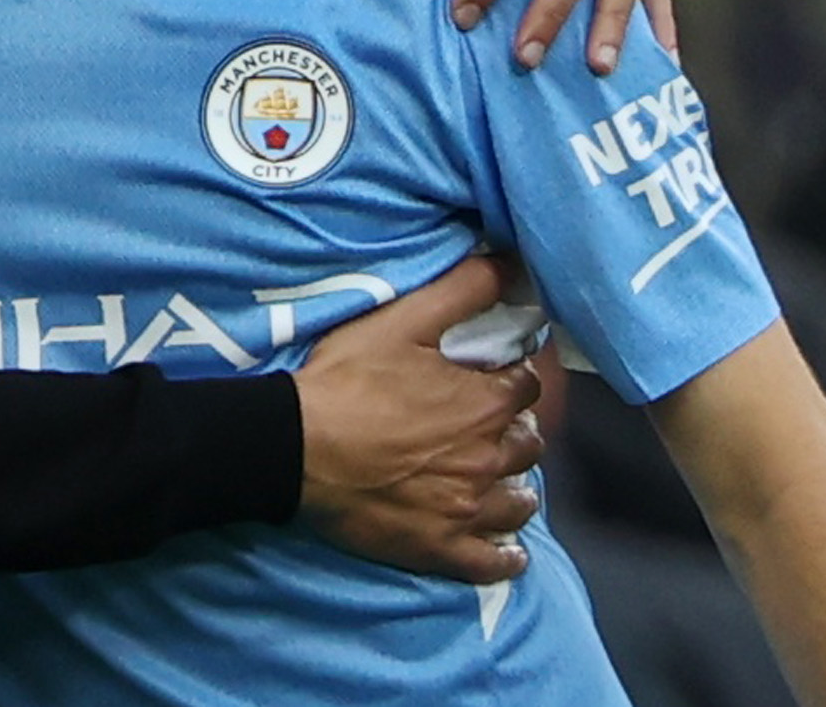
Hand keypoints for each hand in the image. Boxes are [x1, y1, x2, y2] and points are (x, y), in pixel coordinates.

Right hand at [291, 254, 543, 583]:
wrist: (298, 448)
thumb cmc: (348, 381)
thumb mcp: (403, 320)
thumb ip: (462, 290)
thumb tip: (508, 264)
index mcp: (484, 403)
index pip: (525, 387)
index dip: (511, 378)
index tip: (494, 376)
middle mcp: (488, 458)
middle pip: (527, 444)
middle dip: (514, 430)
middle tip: (487, 424)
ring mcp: (468, 508)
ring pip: (519, 501)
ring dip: (514, 486)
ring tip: (496, 477)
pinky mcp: (442, 548)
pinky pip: (493, 561)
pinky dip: (505, 553)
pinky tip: (505, 546)